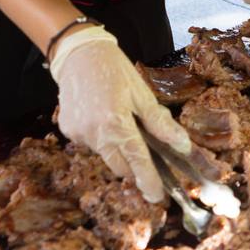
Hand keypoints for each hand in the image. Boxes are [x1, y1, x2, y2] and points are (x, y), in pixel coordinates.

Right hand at [51, 25, 194, 202]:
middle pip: (120, 166)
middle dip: (133, 164)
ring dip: (115, 147)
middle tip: (141, 148)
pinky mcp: (67, 130)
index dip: (148, 181)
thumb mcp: (142, 94)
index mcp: (116, 124)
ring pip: (105, 155)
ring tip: (117, 119)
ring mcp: (78, 134)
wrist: (78, 52)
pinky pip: (90, 143)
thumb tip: (182, 145)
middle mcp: (94, 134)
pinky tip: (99, 115)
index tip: (157, 197)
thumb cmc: (114, 69)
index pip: (137, 161)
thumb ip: (160, 123)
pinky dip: (99, 137)